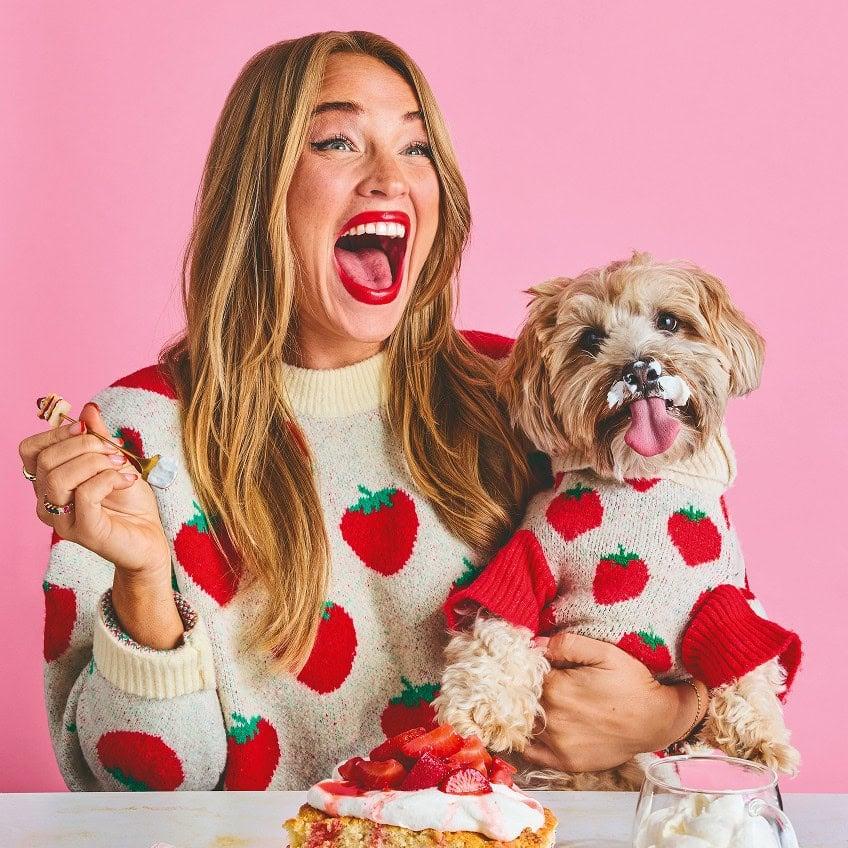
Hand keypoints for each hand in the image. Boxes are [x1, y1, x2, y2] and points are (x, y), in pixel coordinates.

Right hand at [20, 402, 171, 585]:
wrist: (150, 537)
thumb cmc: (130, 502)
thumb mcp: (116, 461)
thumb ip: (99, 438)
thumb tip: (88, 410)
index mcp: (49, 483)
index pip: (30, 450)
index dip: (56, 433)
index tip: (87, 429)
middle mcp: (47, 503)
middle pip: (46, 460)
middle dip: (86, 446)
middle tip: (116, 452)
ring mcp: (62, 520)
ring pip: (59, 476)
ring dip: (96, 462)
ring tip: (123, 466)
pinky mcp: (83, 532)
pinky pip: (85, 494)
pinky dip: (110, 478)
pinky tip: (127, 480)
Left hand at [522, 632, 699, 771]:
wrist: (657, 721)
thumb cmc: (632, 683)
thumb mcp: (604, 652)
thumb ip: (566, 644)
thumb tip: (535, 643)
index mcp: (556, 688)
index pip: (523, 674)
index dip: (525, 667)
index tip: (532, 664)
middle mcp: (552, 719)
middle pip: (521, 700)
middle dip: (522, 689)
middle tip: (533, 682)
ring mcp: (558, 744)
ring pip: (524, 725)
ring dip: (524, 713)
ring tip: (535, 702)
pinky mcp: (566, 763)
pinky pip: (532, 753)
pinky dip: (527, 741)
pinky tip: (534, 727)